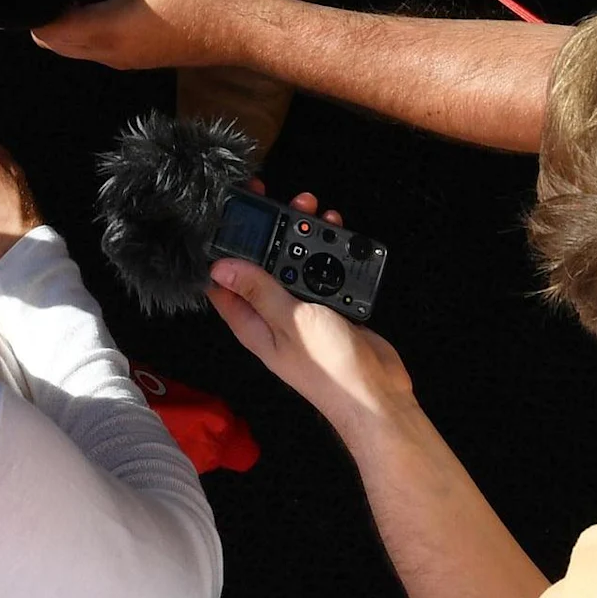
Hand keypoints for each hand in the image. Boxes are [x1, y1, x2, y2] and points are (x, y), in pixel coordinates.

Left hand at [30, 0, 248, 71]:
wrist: (237, 26)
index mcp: (103, 34)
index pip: (46, 31)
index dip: (36, 6)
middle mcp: (108, 55)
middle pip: (57, 43)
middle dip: (49, 13)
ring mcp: (124, 60)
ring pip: (78, 45)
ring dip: (72, 19)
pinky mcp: (138, 56)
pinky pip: (100, 44)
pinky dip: (91, 24)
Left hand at [208, 196, 417, 442]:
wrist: (376, 394)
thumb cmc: (329, 365)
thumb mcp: (290, 321)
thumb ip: (259, 290)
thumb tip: (219, 266)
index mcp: (252, 323)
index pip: (224, 283)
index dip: (222, 249)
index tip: (228, 217)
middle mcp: (274, 316)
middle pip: (264, 265)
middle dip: (273, 234)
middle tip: (285, 203)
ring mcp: (303, 312)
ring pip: (297, 265)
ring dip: (305, 238)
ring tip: (317, 212)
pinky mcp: (330, 308)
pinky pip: (325, 273)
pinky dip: (331, 253)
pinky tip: (340, 235)